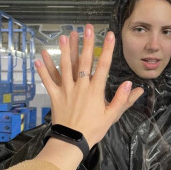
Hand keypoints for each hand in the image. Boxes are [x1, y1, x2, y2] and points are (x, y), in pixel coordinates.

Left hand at [35, 24, 143, 148]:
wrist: (73, 141)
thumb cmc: (94, 129)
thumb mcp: (112, 116)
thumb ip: (122, 100)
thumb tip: (131, 84)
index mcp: (95, 90)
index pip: (103, 66)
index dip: (107, 49)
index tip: (110, 35)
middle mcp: (80, 86)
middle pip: (83, 61)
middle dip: (86, 43)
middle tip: (87, 28)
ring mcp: (66, 90)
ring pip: (65, 67)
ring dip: (64, 51)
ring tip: (64, 36)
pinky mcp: (55, 96)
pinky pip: (48, 81)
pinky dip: (43, 70)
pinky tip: (39, 58)